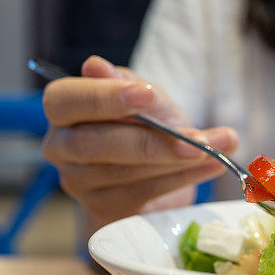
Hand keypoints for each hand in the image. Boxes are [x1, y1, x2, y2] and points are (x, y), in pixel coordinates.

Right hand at [42, 56, 238, 223]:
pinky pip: (142, 193)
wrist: (159, 173)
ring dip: (176, 162)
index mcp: (64, 109)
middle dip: (152, 141)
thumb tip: (95, 65)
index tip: (148, 94)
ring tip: (214, 151)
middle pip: (94, 143)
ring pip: (124, 172)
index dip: (105, 97)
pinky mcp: (103, 209)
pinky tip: (210, 166)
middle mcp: (60, 147)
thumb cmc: (149, 125)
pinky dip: (181, 179)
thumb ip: (130, 85)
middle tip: (197, 140)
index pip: (65, 100)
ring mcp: (78, 183)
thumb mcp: (149, 100)